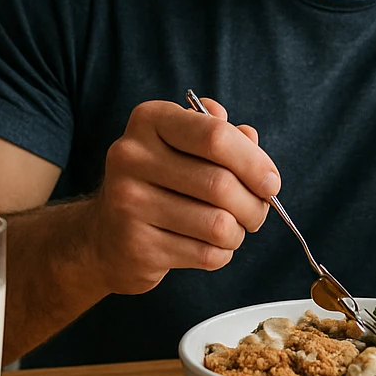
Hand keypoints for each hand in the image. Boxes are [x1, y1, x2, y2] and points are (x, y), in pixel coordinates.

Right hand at [77, 98, 279, 295]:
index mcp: (149, 120)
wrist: (104, 234)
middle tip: (257, 211)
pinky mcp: (137, 246)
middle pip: (221, 184)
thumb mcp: (183, 145)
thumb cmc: (158, 182)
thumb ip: (219, 134)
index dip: (254, 161)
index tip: (271, 182)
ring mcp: (129, 203)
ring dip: (239, 231)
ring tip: (231, 229)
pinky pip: (206, 254)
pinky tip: (210, 246)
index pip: (215, 135)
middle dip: (254, 204)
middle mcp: (131, 157)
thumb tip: (251, 137)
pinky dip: (221, 253)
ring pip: (219, 224)